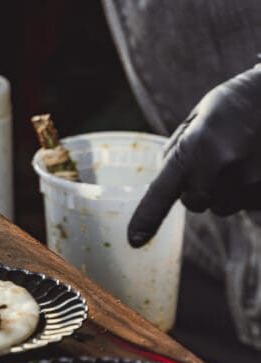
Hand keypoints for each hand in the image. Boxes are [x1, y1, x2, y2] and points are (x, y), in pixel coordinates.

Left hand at [128, 67, 260, 247]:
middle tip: (216, 156)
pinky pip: (248, 203)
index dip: (146, 218)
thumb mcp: (197, 118)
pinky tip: (256, 160)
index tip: (134, 240)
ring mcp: (251, 184)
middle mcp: (221, 171)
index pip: (162, 193)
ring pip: (223, 206)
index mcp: (194, 149)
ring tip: (242, 155)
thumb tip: (167, 184)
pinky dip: (248, 188)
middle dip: (199, 186)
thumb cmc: (237, 102)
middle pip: (195, 203)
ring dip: (226, 189)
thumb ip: (177, 151)